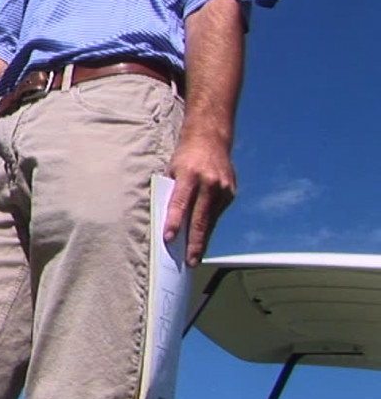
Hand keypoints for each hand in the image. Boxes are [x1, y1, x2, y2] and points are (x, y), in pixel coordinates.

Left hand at [164, 132, 236, 266]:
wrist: (210, 138)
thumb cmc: (185, 156)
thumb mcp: (172, 169)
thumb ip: (171, 192)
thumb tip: (167, 219)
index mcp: (189, 175)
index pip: (180, 203)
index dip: (174, 222)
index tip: (169, 239)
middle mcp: (209, 183)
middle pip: (200, 218)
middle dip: (194, 242)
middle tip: (189, 260)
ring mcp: (223, 188)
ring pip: (211, 220)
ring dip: (203, 240)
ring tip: (195, 257)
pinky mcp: (231, 192)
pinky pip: (217, 214)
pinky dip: (209, 227)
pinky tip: (203, 239)